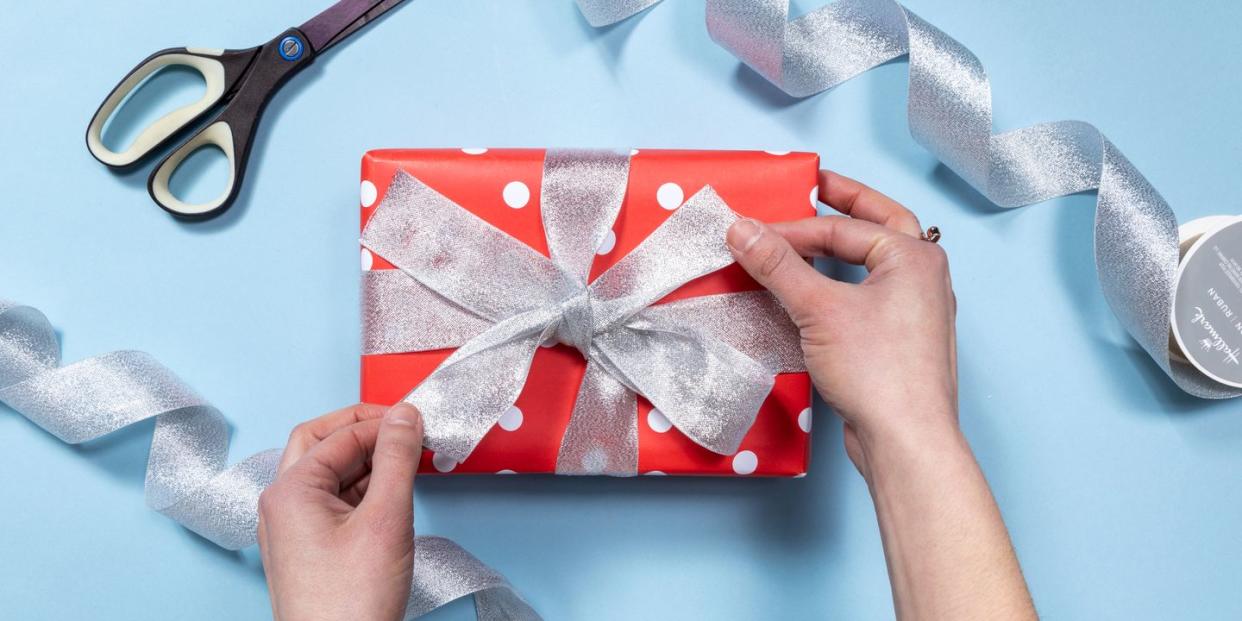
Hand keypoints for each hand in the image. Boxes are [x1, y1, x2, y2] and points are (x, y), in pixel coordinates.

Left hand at [258, 403, 424, 620]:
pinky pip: (333, 502)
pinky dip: (363, 490)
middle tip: (405, 430)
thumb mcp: (385, 519)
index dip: (383, 422)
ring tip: (408, 463)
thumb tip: (404, 416)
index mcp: (290, 491)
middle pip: (322, 445)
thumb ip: (396, 459)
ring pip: (329, 474)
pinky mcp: (308, 548)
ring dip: (366, 462)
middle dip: (365, 432)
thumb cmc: (351, 604)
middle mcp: (283, 505)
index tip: (419, 420)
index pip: (340, 435)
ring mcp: (292, 528)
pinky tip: (392, 494)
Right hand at [726, 171, 956, 477]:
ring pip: (871, 264)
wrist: (906, 441)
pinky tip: (812, 294)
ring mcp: (914, 311)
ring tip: (805, 238)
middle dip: (840, 208)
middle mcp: (923, 277)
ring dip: (838, 250)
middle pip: (875, 226)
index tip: (750, 231)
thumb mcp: (819, 309)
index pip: (842, 227)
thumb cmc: (879, 372)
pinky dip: (839, 287)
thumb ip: (777, 264)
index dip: (791, 227)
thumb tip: (740, 228)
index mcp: (915, 256)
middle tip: (809, 188)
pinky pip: (866, 298)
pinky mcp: (899, 342)